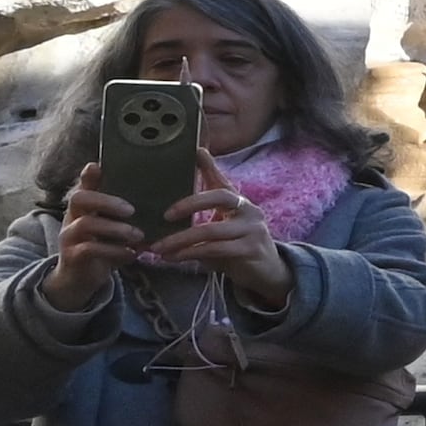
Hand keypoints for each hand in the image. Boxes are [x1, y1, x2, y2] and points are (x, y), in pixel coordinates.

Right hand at [41, 165, 148, 308]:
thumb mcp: (113, 228)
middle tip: (132, 210)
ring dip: (116, 229)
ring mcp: (69, 236)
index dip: (89, 176)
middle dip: (107, 201)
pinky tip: (131, 254)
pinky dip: (114, 251)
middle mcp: (72, 217)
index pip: (83, 185)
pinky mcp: (72, 256)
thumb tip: (160, 199)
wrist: (80, 279)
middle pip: (79, 198)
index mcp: (84, 207)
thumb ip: (126, 214)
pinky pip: (90, 249)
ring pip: (86, 224)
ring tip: (138, 236)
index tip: (98, 165)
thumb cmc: (103, 248)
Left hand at [143, 148, 297, 311]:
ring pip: (210, 230)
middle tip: (166, 215)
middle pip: (219, 197)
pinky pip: (214, 249)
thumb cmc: (238, 248)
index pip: (223, 181)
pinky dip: (189, 254)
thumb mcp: (222, 229)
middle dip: (189, 204)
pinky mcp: (250, 250)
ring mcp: (252, 230)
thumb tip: (167, 213)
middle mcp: (249, 211)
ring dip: (180, 239)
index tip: (196, 152)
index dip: (210, 166)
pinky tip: (173, 257)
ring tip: (158, 247)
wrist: (267, 273)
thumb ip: (203, 218)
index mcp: (240, 203)